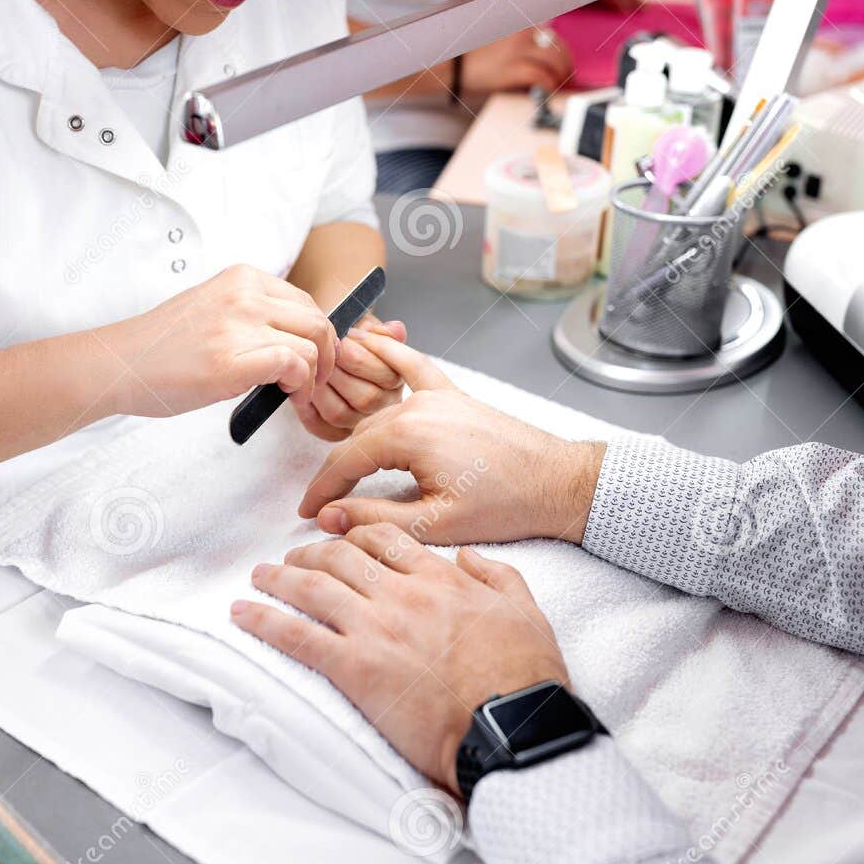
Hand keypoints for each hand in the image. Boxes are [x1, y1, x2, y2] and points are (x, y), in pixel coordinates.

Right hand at [102, 264, 336, 417]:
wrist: (120, 364)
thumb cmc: (161, 347)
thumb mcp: (212, 308)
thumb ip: (251, 314)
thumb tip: (293, 338)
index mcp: (242, 278)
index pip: (305, 301)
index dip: (318, 334)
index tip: (313, 358)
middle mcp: (245, 295)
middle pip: (318, 321)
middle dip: (328, 356)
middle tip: (316, 380)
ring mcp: (239, 326)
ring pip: (314, 344)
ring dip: (315, 376)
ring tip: (297, 394)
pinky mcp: (234, 361)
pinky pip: (295, 366)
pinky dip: (301, 386)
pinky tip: (288, 398)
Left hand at [232, 525, 570, 793]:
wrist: (514, 725)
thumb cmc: (525, 676)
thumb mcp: (526, 611)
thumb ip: (497, 575)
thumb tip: (466, 557)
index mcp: (441, 579)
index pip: (386, 541)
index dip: (355, 536)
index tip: (341, 539)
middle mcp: (402, 595)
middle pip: (341, 557)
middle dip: (310, 552)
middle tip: (293, 558)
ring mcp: (375, 629)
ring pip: (313, 587)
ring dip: (279, 578)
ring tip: (260, 576)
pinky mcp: (354, 667)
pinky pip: (297, 636)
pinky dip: (264, 621)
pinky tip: (242, 614)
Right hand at [297, 336, 605, 544]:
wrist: (556, 482)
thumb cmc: (506, 504)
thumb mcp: (435, 523)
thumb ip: (375, 517)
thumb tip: (330, 518)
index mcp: (408, 435)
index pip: (344, 462)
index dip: (321, 490)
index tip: (306, 511)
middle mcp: (417, 407)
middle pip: (357, 438)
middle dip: (335, 471)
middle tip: (322, 502)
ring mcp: (436, 397)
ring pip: (377, 414)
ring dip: (354, 436)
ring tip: (334, 463)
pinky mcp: (453, 396)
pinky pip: (413, 368)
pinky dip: (389, 354)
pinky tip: (367, 339)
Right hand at [461, 27, 574, 96]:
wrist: (451, 66)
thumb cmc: (473, 58)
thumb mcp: (500, 42)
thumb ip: (521, 45)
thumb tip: (542, 61)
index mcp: (519, 25)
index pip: (551, 35)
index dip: (560, 52)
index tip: (562, 64)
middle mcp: (522, 33)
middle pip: (558, 47)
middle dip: (565, 64)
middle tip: (565, 77)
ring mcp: (518, 50)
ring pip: (555, 61)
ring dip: (560, 75)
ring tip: (557, 85)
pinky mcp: (513, 68)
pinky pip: (542, 76)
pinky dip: (548, 85)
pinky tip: (546, 91)